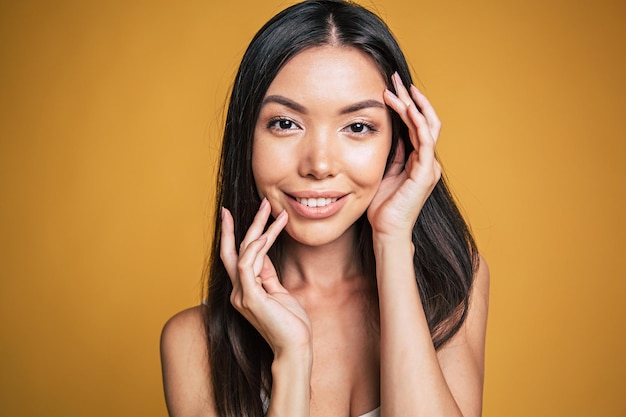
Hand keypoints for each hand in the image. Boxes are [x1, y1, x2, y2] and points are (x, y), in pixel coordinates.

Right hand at [220, 199, 311, 355]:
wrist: (294, 348)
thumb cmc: (290, 324)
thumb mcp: (278, 292)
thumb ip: (267, 274)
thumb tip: (262, 254)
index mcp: (243, 291)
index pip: (236, 257)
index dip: (235, 234)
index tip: (233, 214)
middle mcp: (237, 292)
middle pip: (233, 251)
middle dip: (239, 224)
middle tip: (256, 202)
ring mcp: (242, 296)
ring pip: (243, 253)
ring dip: (258, 229)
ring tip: (272, 210)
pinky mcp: (251, 298)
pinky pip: (248, 266)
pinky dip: (255, 248)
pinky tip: (266, 234)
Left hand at [367, 72, 441, 238]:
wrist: (387, 232)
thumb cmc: (382, 208)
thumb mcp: (384, 174)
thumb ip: (392, 156)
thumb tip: (389, 135)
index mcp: (419, 161)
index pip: (416, 126)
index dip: (406, 106)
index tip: (391, 88)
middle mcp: (427, 161)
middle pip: (425, 120)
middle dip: (410, 98)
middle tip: (395, 77)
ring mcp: (429, 166)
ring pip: (426, 125)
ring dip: (412, 104)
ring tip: (396, 87)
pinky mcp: (425, 173)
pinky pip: (423, 140)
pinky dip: (415, 121)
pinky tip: (403, 107)